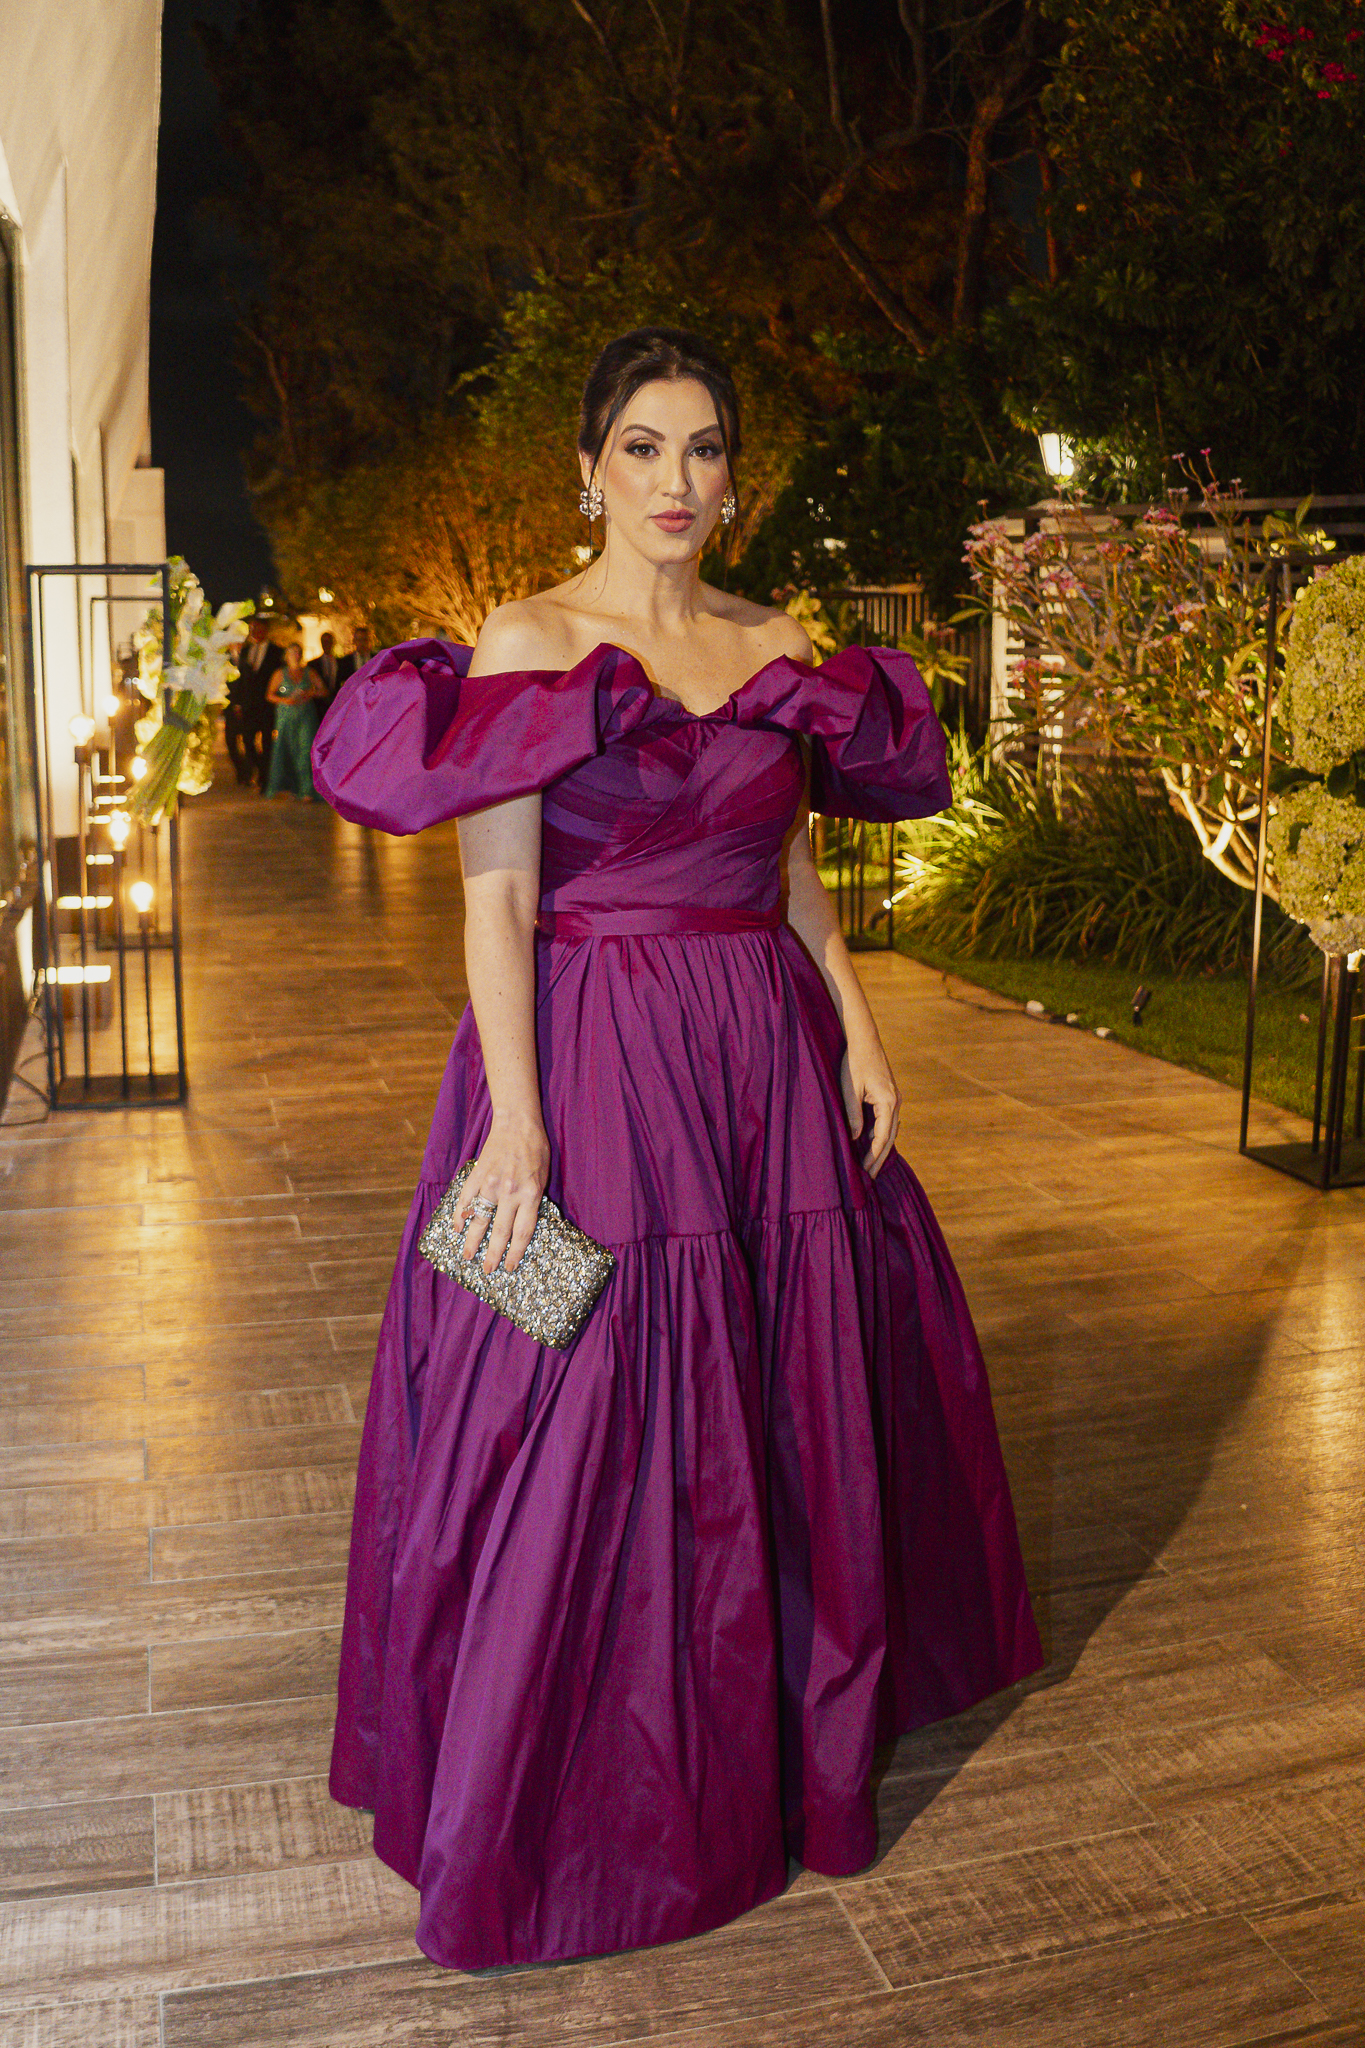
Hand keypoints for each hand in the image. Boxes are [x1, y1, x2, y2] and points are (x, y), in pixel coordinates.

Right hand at [452, 1109, 550, 1274]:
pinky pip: (465, 1199)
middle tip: (487, 1270)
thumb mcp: (544, 1176)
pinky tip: (457, 1227)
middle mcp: (510, 1193)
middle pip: (500, 1231)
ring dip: (472, 1240)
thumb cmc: (536, 1148)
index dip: (515, 1252)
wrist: (517, 1122)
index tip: (510, 1267)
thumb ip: (533, 1199)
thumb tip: (522, 1222)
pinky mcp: (477, 1175)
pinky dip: (460, 1214)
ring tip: (467, 1256)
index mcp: (531, 1194)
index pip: (522, 1232)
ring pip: (479, 1219)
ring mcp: (491, 1184)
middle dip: (493, 1254)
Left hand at [840, 1033, 899, 1178]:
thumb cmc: (854, 1063)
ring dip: (882, 1147)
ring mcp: (895, 1098)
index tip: (865, 1170)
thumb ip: (853, 1116)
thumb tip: (855, 1139)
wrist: (864, 1040)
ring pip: (891, 1129)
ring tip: (872, 1164)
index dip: (873, 1155)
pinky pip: (888, 1120)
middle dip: (880, 1157)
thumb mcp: (849, 1091)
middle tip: (872, 1176)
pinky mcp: (889, 1095)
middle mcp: (896, 1102)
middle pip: (890, 1137)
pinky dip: (881, 1134)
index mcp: (888, 1102)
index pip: (882, 1137)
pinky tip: (872, 1142)